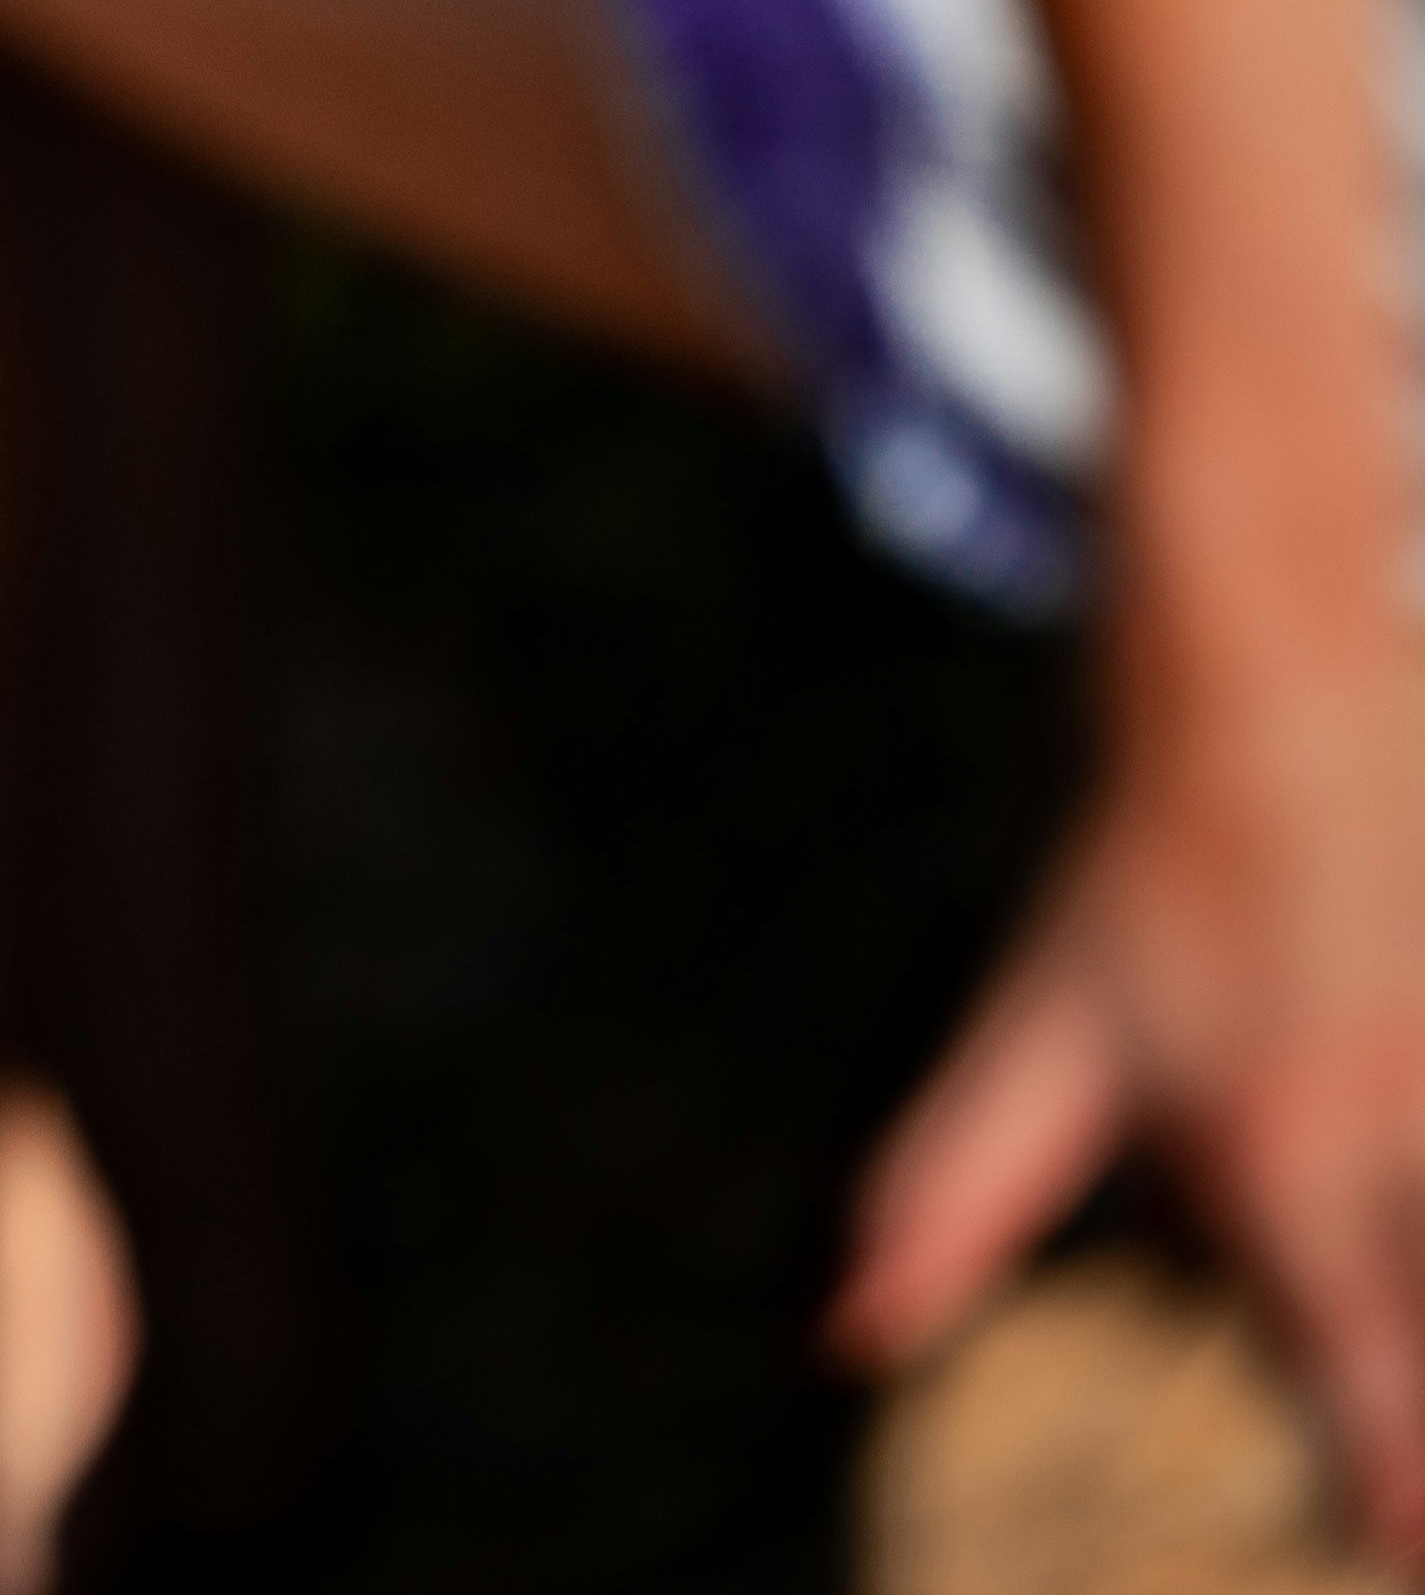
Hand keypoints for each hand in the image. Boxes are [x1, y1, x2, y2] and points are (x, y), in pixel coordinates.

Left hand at [841, 688, 1424, 1559]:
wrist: (1276, 708)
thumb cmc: (1149, 888)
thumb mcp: (1042, 1034)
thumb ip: (957, 1190)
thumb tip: (850, 1337)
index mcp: (1275, 1144)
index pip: (1349, 1345)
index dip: (1386, 1465)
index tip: (1397, 1550)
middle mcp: (1399, 1121)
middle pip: (1424, 1307)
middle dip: (1416, 1409)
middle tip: (1394, 1512)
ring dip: (1409, 1270)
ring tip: (1389, 1391)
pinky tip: (1396, 1210)